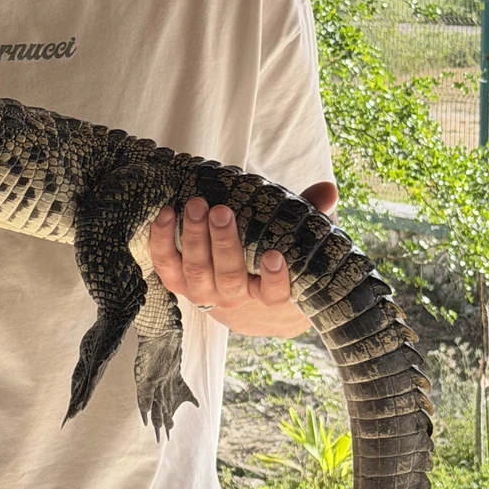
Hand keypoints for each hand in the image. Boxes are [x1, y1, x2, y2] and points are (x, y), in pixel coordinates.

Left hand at [148, 180, 338, 337]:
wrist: (238, 294)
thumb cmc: (269, 255)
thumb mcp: (294, 239)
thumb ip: (312, 215)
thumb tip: (328, 191)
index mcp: (267, 294)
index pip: (274, 295)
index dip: (274, 279)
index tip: (274, 256)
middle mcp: (234, 297)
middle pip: (229, 278)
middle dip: (224, 244)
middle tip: (222, 212)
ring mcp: (203, 292)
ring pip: (196, 272)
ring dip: (193, 238)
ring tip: (196, 206)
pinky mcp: (178, 282)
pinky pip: (166, 266)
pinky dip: (161, 241)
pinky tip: (165, 214)